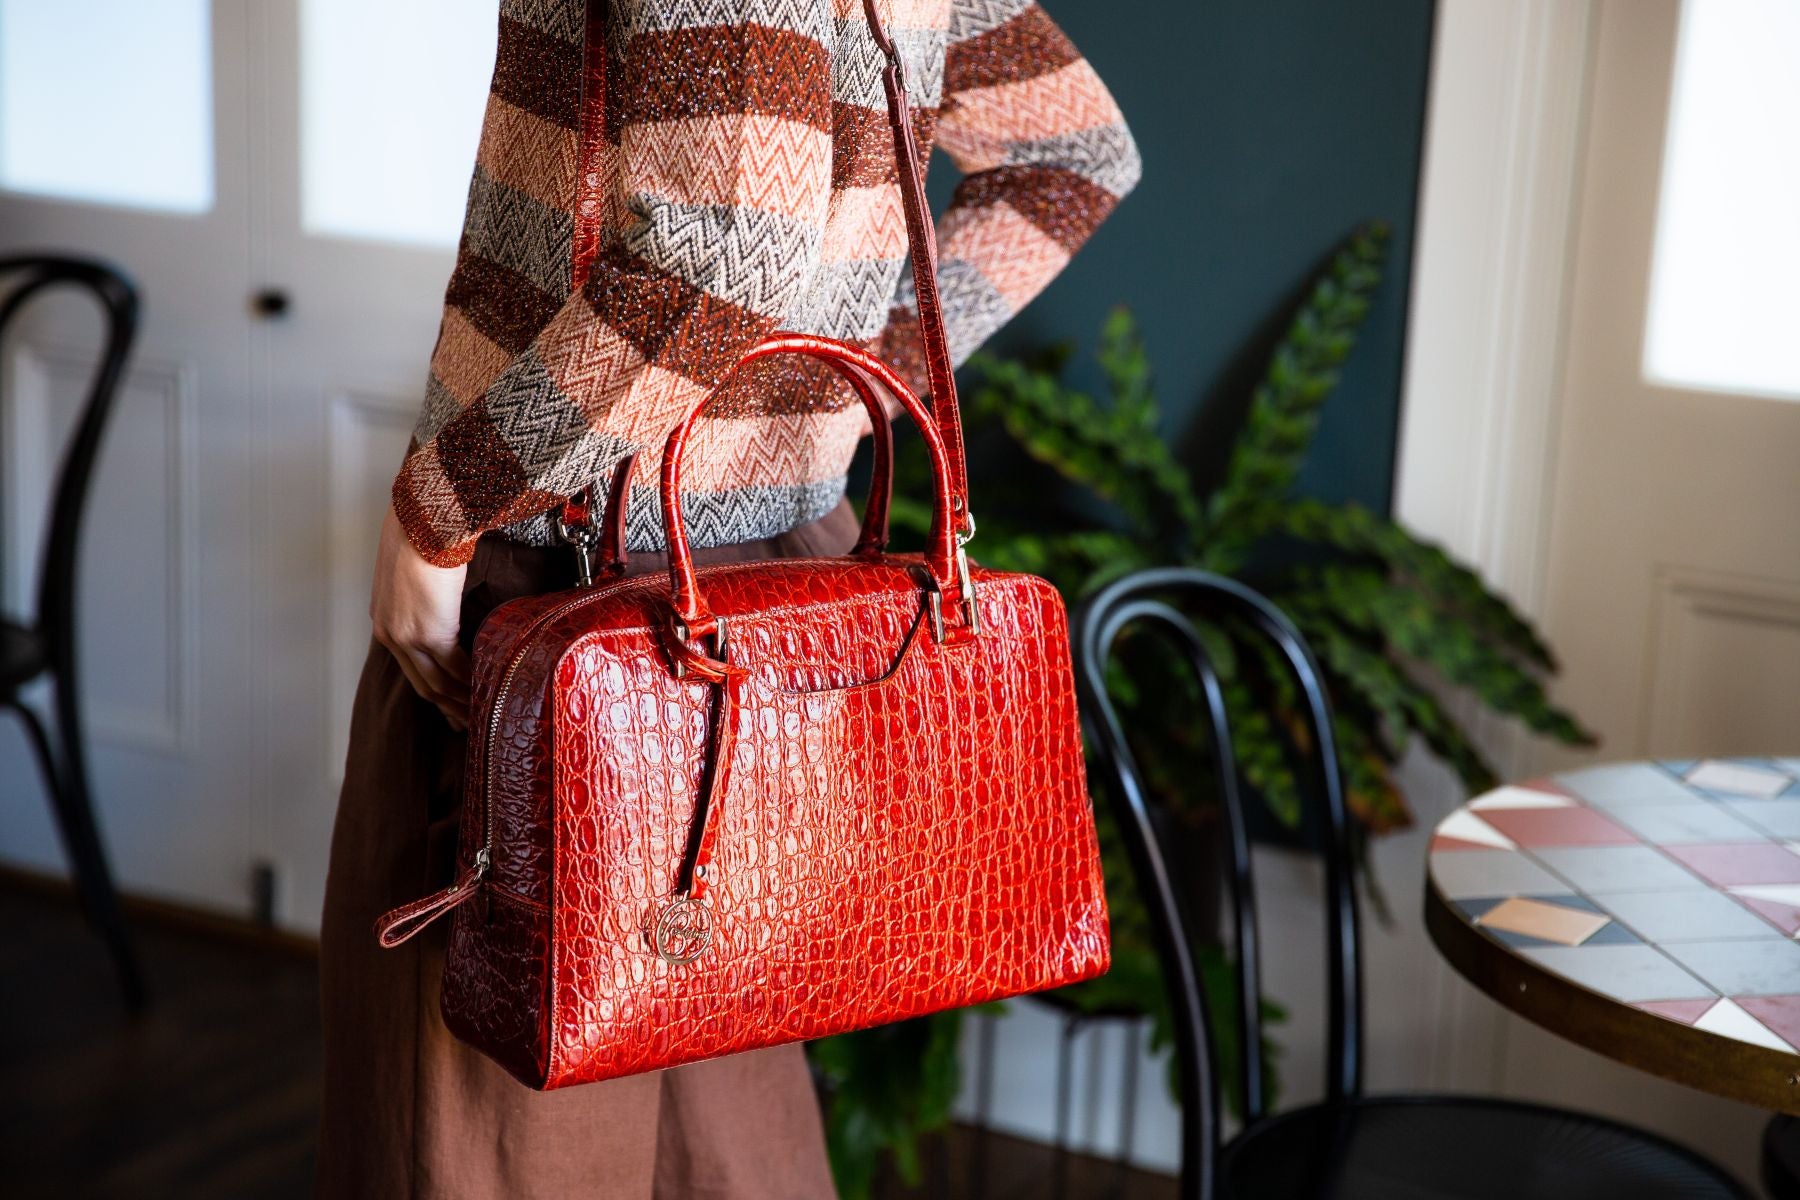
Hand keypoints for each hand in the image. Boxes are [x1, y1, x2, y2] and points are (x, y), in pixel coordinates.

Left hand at [370, 503, 470, 731]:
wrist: (423, 520)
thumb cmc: (423, 532)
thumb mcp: (418, 568)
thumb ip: (431, 591)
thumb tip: (453, 593)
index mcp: (386, 620)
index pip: (410, 666)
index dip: (433, 689)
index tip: (450, 705)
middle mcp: (391, 634)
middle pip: (422, 683)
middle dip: (447, 707)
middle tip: (467, 723)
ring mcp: (408, 637)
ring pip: (437, 682)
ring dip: (461, 701)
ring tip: (482, 714)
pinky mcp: (431, 633)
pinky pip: (455, 667)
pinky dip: (472, 680)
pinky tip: (488, 686)